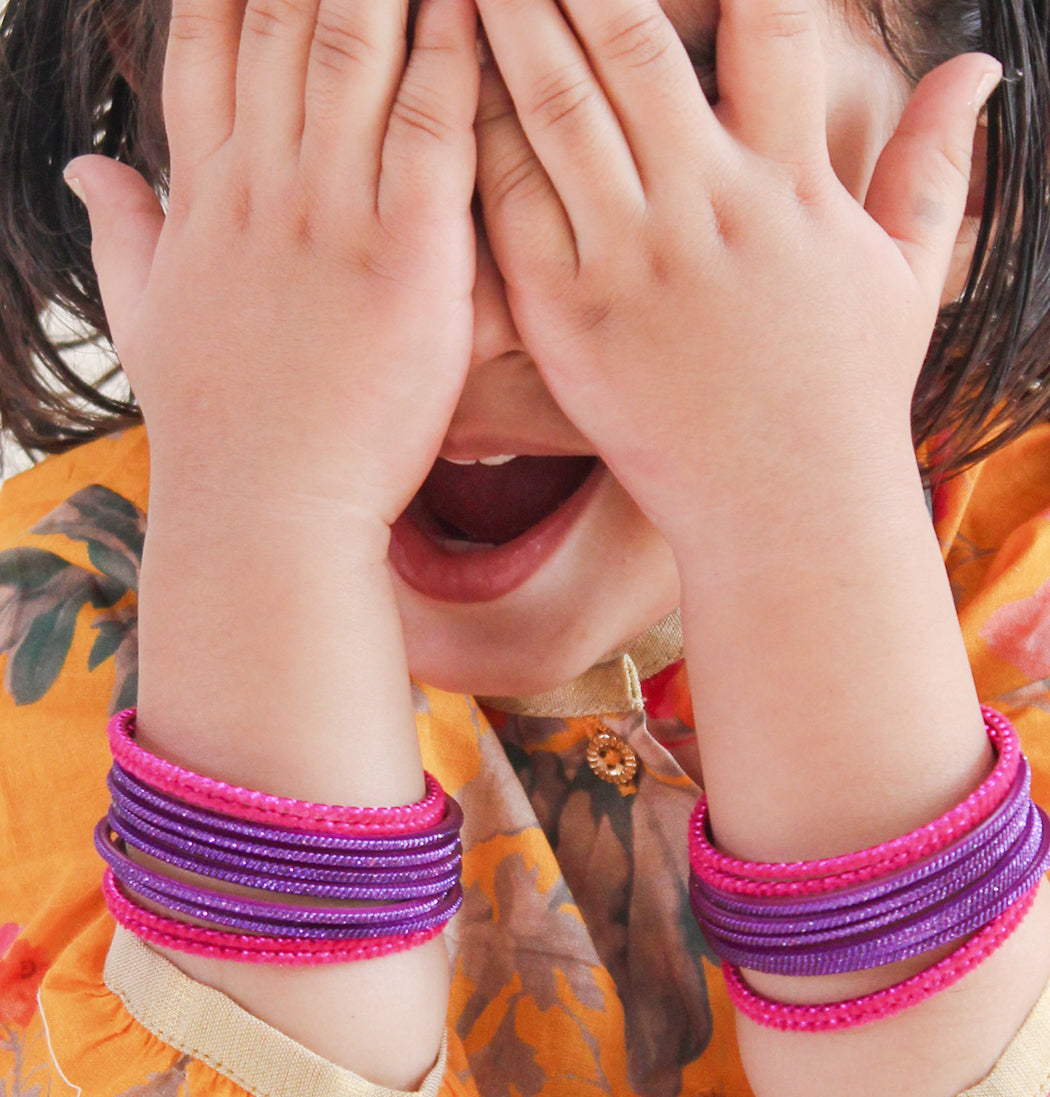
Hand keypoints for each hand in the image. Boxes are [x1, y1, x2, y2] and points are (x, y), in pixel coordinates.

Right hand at [64, 0, 479, 541]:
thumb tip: (85, 171)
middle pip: (285, 18)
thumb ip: (121, 232)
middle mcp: (262, 185)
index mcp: (206, 194)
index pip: (208, 40)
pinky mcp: (406, 257)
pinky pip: (432, 127)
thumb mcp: (144, 322)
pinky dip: (453, 54)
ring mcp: (331, 216)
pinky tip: (475, 5)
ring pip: (357, 47)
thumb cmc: (216, 428)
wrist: (264, 514)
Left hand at [472, 0, 999, 551]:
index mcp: (792, 185)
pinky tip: (449, 79)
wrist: (786, 515)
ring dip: (514, 17)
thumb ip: (934, 165)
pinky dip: (480, 132)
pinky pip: (513, 201)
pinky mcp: (567, 316)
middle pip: (631, 38)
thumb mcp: (908, 277)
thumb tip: (981, 66)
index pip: (769, 19)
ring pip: (557, 105)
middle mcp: (707, 209)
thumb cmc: (845, 397)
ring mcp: (630, 262)